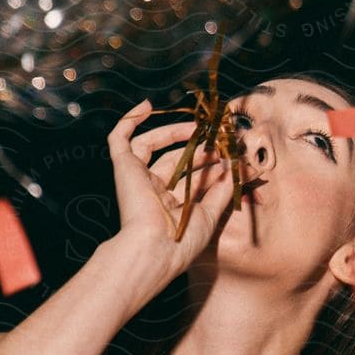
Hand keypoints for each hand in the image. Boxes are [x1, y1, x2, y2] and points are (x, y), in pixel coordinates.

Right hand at [106, 101, 236, 294]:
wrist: (155, 249)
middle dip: (199, 147)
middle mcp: (153, 190)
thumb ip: (223, 189)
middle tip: (219, 137)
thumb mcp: (211, 214)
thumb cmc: (183, 241)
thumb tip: (235, 167)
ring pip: (152, 145)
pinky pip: (119, 139)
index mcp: (172, 204)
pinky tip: (146, 106)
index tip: (232, 152)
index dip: (212, 162)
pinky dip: (130, 121)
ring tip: (197, 127)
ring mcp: (137, 178)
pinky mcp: (123, 168)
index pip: (193, 175)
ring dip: (174, 133)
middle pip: (176, 159)